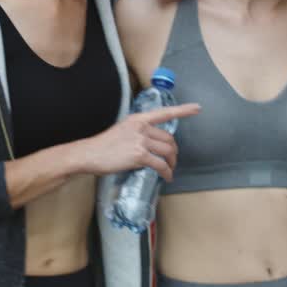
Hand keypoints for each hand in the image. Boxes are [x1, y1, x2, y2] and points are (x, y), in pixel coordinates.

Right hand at [76, 103, 201, 181]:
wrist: (90, 154)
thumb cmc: (103, 145)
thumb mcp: (122, 130)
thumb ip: (138, 132)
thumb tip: (150, 143)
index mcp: (138, 119)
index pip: (165, 113)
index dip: (183, 111)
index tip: (197, 108)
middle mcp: (141, 127)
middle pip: (168, 139)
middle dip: (174, 151)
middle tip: (172, 160)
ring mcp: (141, 141)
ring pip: (167, 151)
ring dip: (172, 163)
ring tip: (169, 169)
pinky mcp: (139, 156)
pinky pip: (160, 165)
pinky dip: (167, 172)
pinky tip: (166, 177)